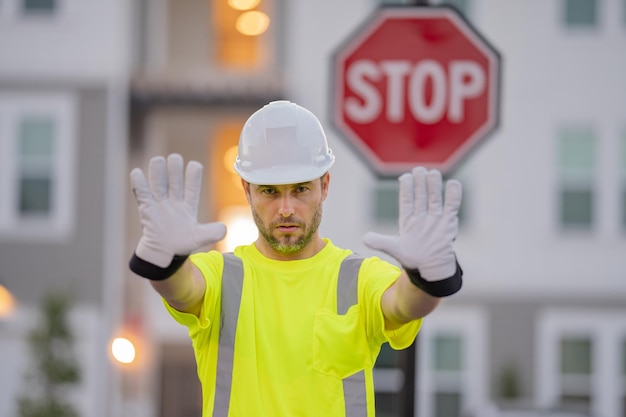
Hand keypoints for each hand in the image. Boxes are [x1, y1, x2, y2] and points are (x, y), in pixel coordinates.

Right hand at [130, 153, 226, 267]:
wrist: (163, 254)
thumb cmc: (182, 244)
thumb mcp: (199, 238)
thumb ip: (211, 233)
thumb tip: (224, 228)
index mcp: (189, 205)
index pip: (192, 187)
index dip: (193, 176)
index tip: (194, 165)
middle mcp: (174, 201)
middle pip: (174, 181)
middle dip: (174, 169)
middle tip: (174, 158)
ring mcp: (160, 204)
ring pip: (158, 184)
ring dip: (157, 173)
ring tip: (158, 160)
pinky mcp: (147, 209)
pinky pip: (142, 194)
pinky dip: (139, 184)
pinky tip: (137, 173)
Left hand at [363, 167, 461, 280]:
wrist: (430, 266)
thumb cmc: (412, 256)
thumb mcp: (394, 249)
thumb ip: (380, 242)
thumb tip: (365, 239)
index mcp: (407, 219)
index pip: (406, 200)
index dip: (406, 188)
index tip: (405, 177)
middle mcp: (421, 215)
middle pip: (421, 195)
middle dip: (420, 182)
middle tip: (419, 169)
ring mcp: (435, 218)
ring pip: (435, 198)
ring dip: (434, 186)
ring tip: (433, 172)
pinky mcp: (448, 222)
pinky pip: (452, 207)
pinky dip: (453, 196)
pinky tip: (453, 183)